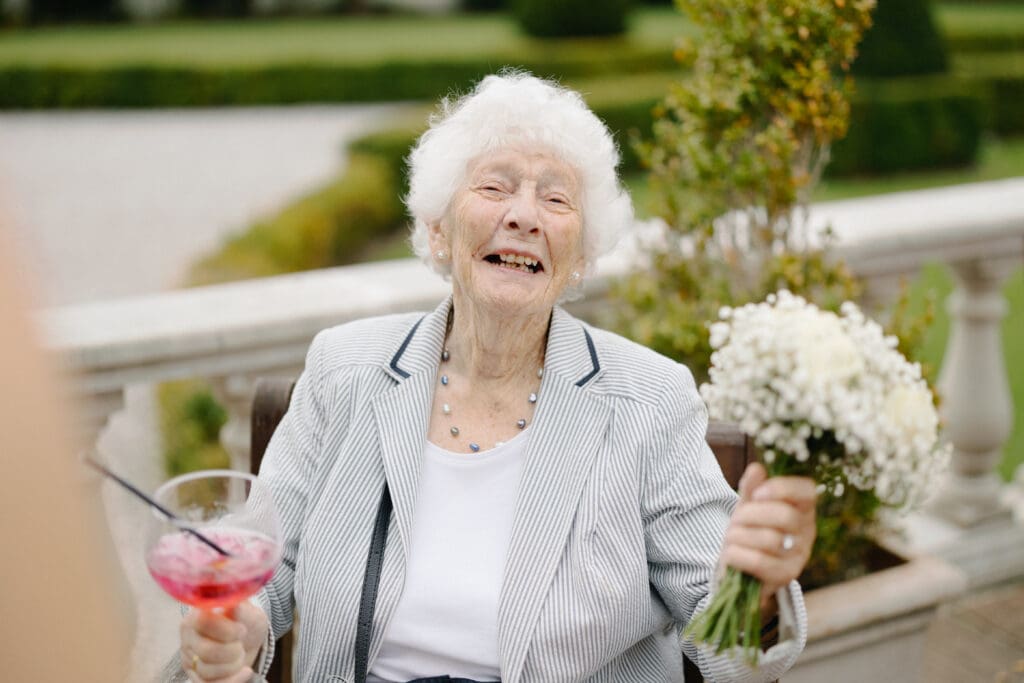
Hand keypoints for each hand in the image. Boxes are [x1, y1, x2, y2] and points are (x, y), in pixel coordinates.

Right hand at [180, 601, 267, 681]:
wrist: (249, 636)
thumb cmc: (246, 620)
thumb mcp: (248, 611)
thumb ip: (241, 607)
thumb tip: (235, 602)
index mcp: (196, 615)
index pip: (203, 623)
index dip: (226, 630)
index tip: (242, 629)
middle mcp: (188, 637)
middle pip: (206, 652)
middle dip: (232, 650)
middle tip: (241, 642)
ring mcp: (189, 658)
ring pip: (207, 672)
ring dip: (233, 665)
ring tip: (241, 654)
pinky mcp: (195, 676)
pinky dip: (232, 681)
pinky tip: (245, 672)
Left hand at [719, 463, 816, 603]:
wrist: (742, 570)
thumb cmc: (749, 533)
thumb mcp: (748, 507)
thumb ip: (751, 489)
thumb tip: (757, 468)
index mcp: (802, 509)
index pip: (807, 491)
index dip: (782, 488)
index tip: (757, 493)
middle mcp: (807, 532)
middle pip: (785, 515)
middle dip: (751, 514)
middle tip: (736, 519)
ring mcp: (798, 556)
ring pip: (769, 539)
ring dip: (739, 535)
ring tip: (731, 537)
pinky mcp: (785, 577)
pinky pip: (759, 561)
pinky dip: (737, 554)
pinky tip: (731, 554)